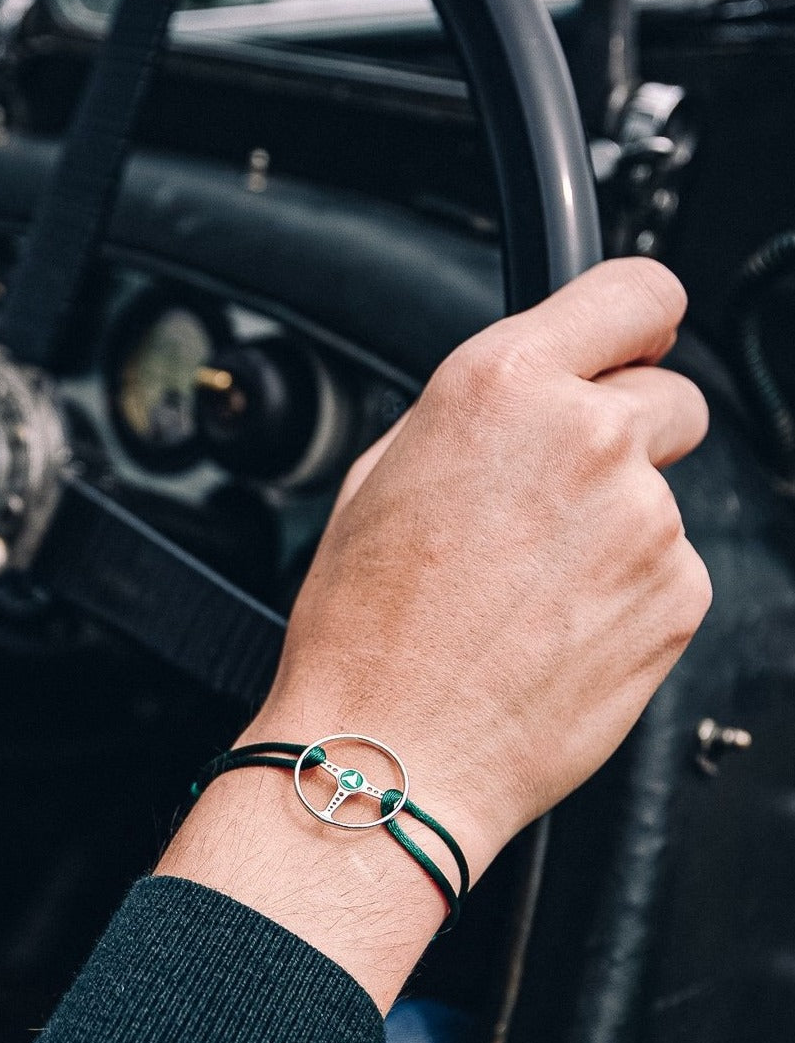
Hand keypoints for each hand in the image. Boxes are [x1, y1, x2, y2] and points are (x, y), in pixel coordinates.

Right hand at [158, 259, 710, 1005]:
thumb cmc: (364, 627)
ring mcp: (643, 520)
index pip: (635, 292)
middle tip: (555, 497)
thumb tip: (527, 401)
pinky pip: (669, 571)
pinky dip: (626, 592)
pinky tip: (555, 625)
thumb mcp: (379, 477)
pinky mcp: (677, 598)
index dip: (636, 320)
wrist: (391, 750)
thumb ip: (473, 417)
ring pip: (661, 495)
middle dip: (625, 435)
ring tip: (530, 585)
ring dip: (613, 526)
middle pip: (670, 396)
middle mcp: (585, 438)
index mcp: (501, 387)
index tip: (631, 342)